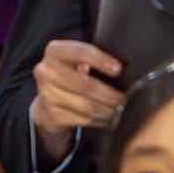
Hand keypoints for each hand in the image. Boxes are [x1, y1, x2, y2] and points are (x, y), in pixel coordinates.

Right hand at [28, 39, 122, 160]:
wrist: (47, 103)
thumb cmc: (70, 75)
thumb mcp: (75, 60)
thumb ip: (91, 58)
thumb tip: (119, 68)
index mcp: (54, 51)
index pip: (79, 51)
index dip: (100, 59)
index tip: (119, 69)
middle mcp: (46, 71)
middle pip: (86, 84)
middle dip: (111, 94)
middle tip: (127, 98)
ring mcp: (47, 95)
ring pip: (87, 106)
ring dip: (109, 110)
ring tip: (122, 110)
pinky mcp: (53, 115)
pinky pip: (84, 120)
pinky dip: (102, 121)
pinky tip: (110, 119)